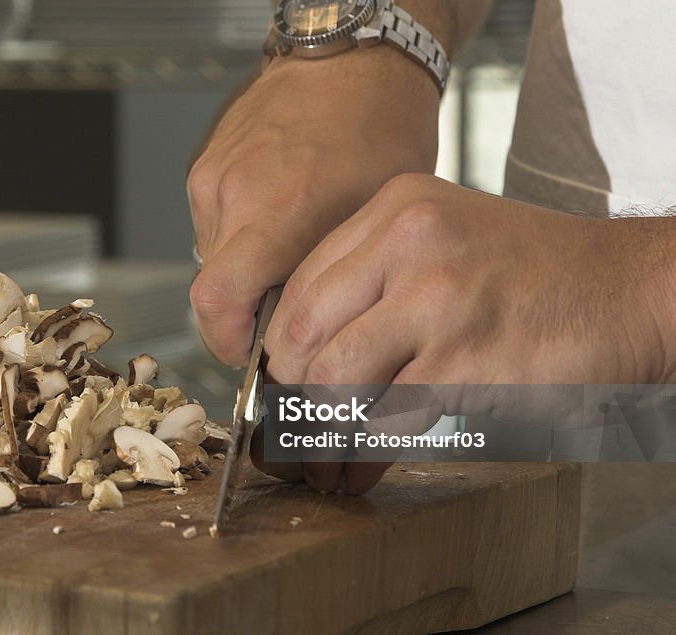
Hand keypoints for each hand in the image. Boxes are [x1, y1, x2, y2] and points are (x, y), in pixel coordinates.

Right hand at [187, 50, 439, 366]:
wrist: (352, 62)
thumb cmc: (379, 129)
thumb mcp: (374, 221)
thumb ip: (329, 281)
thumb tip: (305, 336)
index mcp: (281, 209)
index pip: (217, 301)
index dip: (227, 342)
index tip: (251, 357)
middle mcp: (235, 193)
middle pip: (212, 290)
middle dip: (243, 315)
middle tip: (284, 317)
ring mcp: (213, 177)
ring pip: (213, 259)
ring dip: (244, 274)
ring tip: (290, 253)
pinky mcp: (205, 166)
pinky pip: (214, 224)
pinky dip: (241, 238)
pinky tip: (279, 219)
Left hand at [264, 173, 675, 491]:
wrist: (632, 292)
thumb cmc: (538, 275)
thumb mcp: (448, 240)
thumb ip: (377, 281)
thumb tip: (307, 355)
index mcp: (396, 208)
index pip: (302, 287)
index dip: (284, 349)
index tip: (282, 386)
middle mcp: (409, 242)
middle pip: (304, 334)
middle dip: (289, 396)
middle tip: (291, 431)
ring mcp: (438, 299)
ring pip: (334, 380)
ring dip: (318, 436)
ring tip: (320, 462)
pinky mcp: (467, 359)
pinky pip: (388, 419)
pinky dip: (365, 456)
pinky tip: (360, 471)